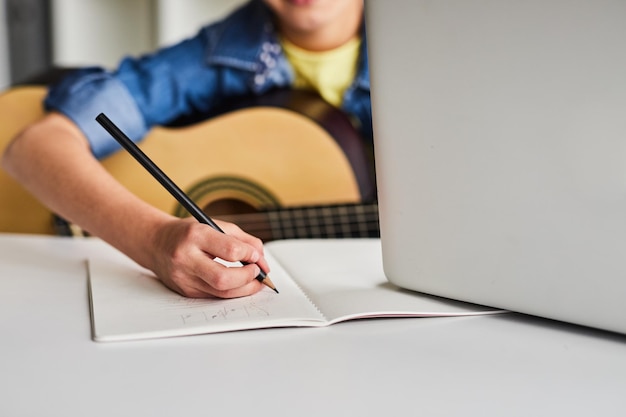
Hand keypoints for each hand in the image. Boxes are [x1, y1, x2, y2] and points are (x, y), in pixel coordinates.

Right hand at [148, 217, 270, 297]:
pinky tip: (239, 284)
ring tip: (255, 280)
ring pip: (221, 292)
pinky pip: (215, 296)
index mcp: (195, 236)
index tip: (257, 256)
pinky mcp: (185, 292)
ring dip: (245, 289)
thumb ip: (243, 240)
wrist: (156, 243)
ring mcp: (184, 278)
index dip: (250, 255)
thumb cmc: (189, 233)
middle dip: (248, 278)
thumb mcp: (215, 225)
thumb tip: (262, 259)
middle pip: (224, 279)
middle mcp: (186, 258)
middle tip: (258, 272)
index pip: (230, 250)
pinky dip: (232, 291)